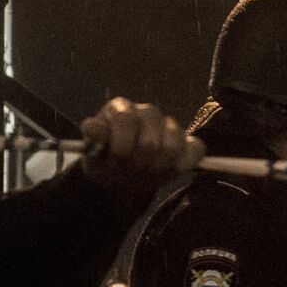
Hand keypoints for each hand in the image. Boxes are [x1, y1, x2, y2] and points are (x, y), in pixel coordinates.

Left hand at [77, 97, 203, 206]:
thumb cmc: (106, 159)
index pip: (126, 119)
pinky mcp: (187, 142)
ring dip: (158, 167)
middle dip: (138, 163)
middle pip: (151, 141)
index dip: (121, 145)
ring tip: (146, 173)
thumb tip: (91, 126)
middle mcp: (148, 112)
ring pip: (174, 145)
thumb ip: (95, 137)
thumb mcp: (92, 150)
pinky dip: (184, 163)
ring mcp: (170, 126)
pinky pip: (196, 149)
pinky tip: (170, 171)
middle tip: (130, 171)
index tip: (115, 161)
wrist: (119, 177)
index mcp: (122, 108)